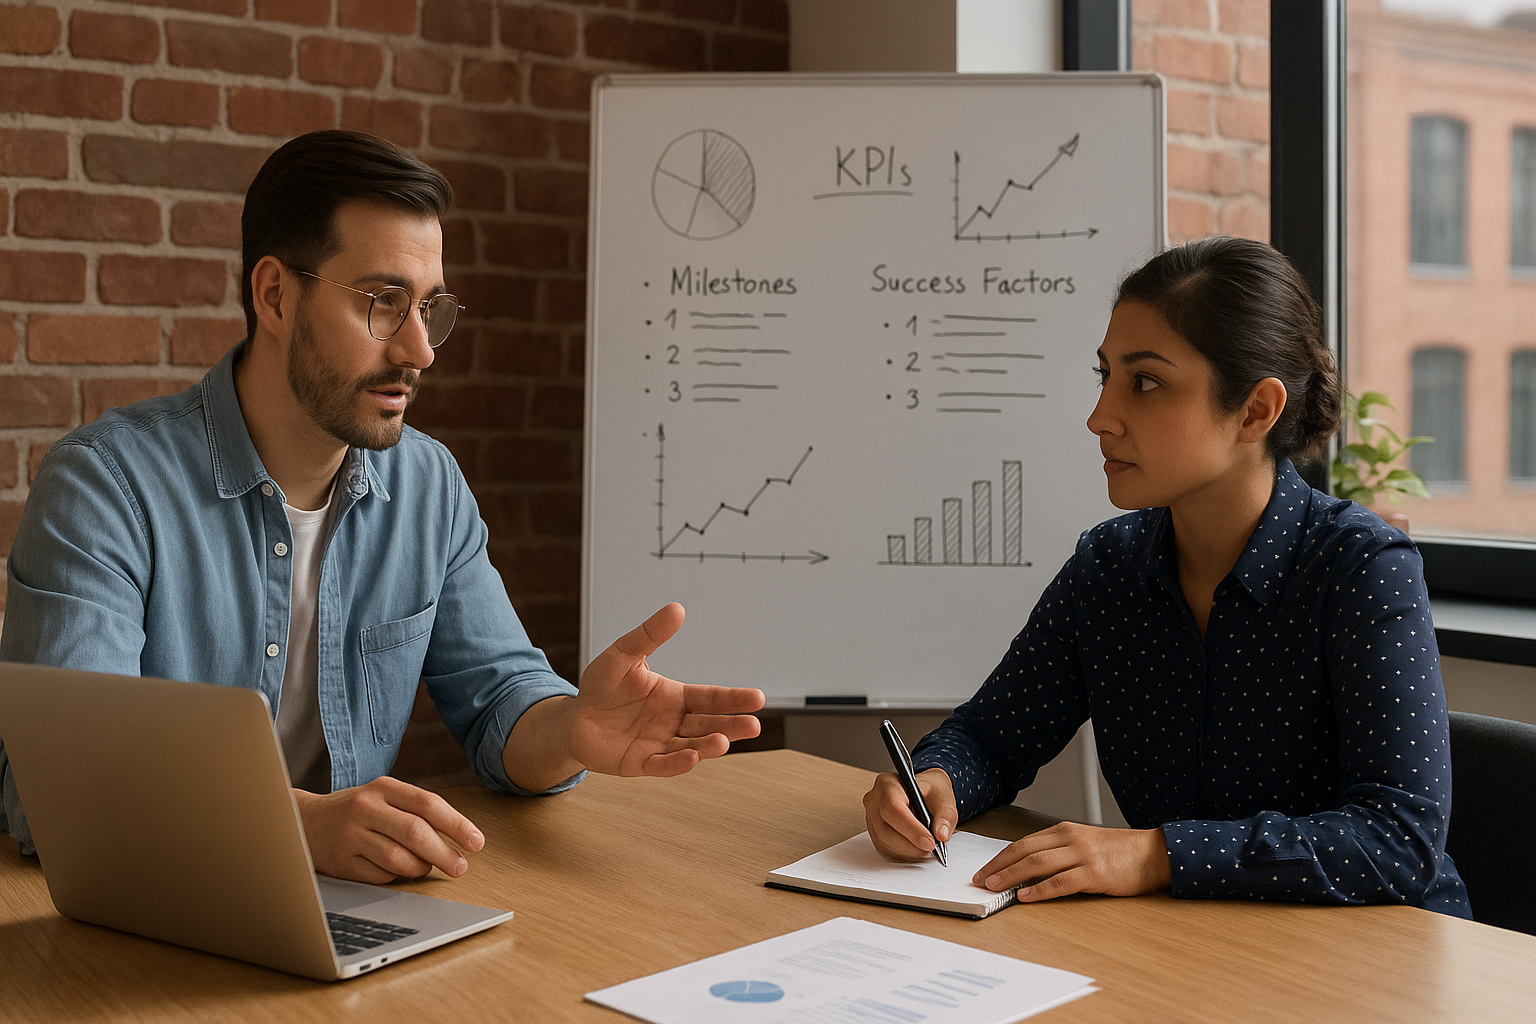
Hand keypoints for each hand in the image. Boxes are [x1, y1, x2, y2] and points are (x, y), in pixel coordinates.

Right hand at [293, 776, 484, 883]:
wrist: (305, 821)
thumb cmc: (357, 810)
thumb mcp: (384, 797)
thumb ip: (417, 811)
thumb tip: (458, 837)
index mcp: (384, 787)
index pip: (428, 804)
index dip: (457, 824)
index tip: (477, 842)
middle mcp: (366, 808)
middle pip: (416, 833)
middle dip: (445, 853)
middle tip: (461, 867)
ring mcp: (351, 836)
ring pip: (399, 859)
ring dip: (420, 868)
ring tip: (425, 867)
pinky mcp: (342, 862)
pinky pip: (380, 876)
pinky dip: (396, 876)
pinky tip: (396, 870)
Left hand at [505, 603, 765, 788]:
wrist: (574, 720)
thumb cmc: (601, 687)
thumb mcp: (623, 654)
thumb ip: (649, 635)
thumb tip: (676, 609)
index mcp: (675, 696)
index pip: (710, 697)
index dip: (733, 699)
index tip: (757, 698)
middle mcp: (673, 722)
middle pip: (709, 724)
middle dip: (731, 725)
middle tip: (753, 725)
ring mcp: (659, 744)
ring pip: (692, 746)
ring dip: (709, 745)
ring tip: (723, 741)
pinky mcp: (641, 763)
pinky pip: (662, 765)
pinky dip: (678, 763)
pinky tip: (691, 759)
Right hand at [863, 767, 956, 860]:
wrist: (924, 794)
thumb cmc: (930, 791)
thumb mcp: (944, 796)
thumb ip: (945, 815)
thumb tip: (940, 834)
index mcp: (888, 784)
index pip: (892, 808)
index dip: (910, 828)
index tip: (930, 842)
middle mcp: (875, 801)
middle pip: (885, 830)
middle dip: (911, 844)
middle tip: (932, 848)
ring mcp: (872, 819)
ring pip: (885, 843)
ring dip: (909, 851)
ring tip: (927, 848)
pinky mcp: (875, 834)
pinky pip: (886, 850)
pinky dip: (904, 855)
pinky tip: (917, 849)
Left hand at [972, 821, 1170, 901]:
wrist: (1154, 853)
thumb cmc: (1119, 852)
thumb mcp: (1085, 843)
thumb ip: (1059, 852)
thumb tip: (1028, 869)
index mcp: (1065, 831)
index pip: (1023, 842)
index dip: (1000, 857)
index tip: (984, 869)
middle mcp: (1070, 839)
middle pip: (1024, 851)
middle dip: (998, 866)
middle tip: (980, 880)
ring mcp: (1082, 856)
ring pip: (1037, 864)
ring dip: (1011, 876)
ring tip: (994, 887)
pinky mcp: (1095, 874)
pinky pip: (1060, 882)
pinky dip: (1039, 889)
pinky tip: (1025, 896)